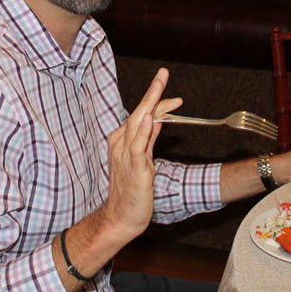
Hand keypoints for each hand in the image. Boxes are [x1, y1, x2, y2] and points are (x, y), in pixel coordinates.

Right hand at [103, 68, 181, 241]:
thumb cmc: (131, 189)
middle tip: (163, 74)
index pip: (142, 113)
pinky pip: (138, 148)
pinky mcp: (134, 170)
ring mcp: (126, 156)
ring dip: (149, 105)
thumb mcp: (143, 158)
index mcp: (123, 140)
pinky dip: (144, 132)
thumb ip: (149, 136)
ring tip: (158, 88)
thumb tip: (158, 117)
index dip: (157, 99)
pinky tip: (150, 119)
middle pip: (139, 113)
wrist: (121, 217)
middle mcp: (122, 144)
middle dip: (152, 93)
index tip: (168, 86)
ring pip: (138, 125)